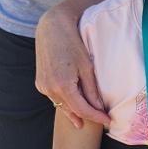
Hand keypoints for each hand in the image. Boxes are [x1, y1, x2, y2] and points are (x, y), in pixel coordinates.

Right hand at [34, 8, 109, 127]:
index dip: (96, 117)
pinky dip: (65, 101)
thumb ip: (91, 90)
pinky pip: (55, 97)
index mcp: (63, 85)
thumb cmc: (72, 44)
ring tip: (88, 117)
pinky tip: (73, 104)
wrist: (51, 28)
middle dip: (87, 116)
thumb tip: (99, 108)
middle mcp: (50, 89)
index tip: (107, 120)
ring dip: (75, 111)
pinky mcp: (40, 83)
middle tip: (101, 120)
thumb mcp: (86, 68)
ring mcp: (43, 87)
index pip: (82, 109)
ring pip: (62, 105)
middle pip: (71, 110)